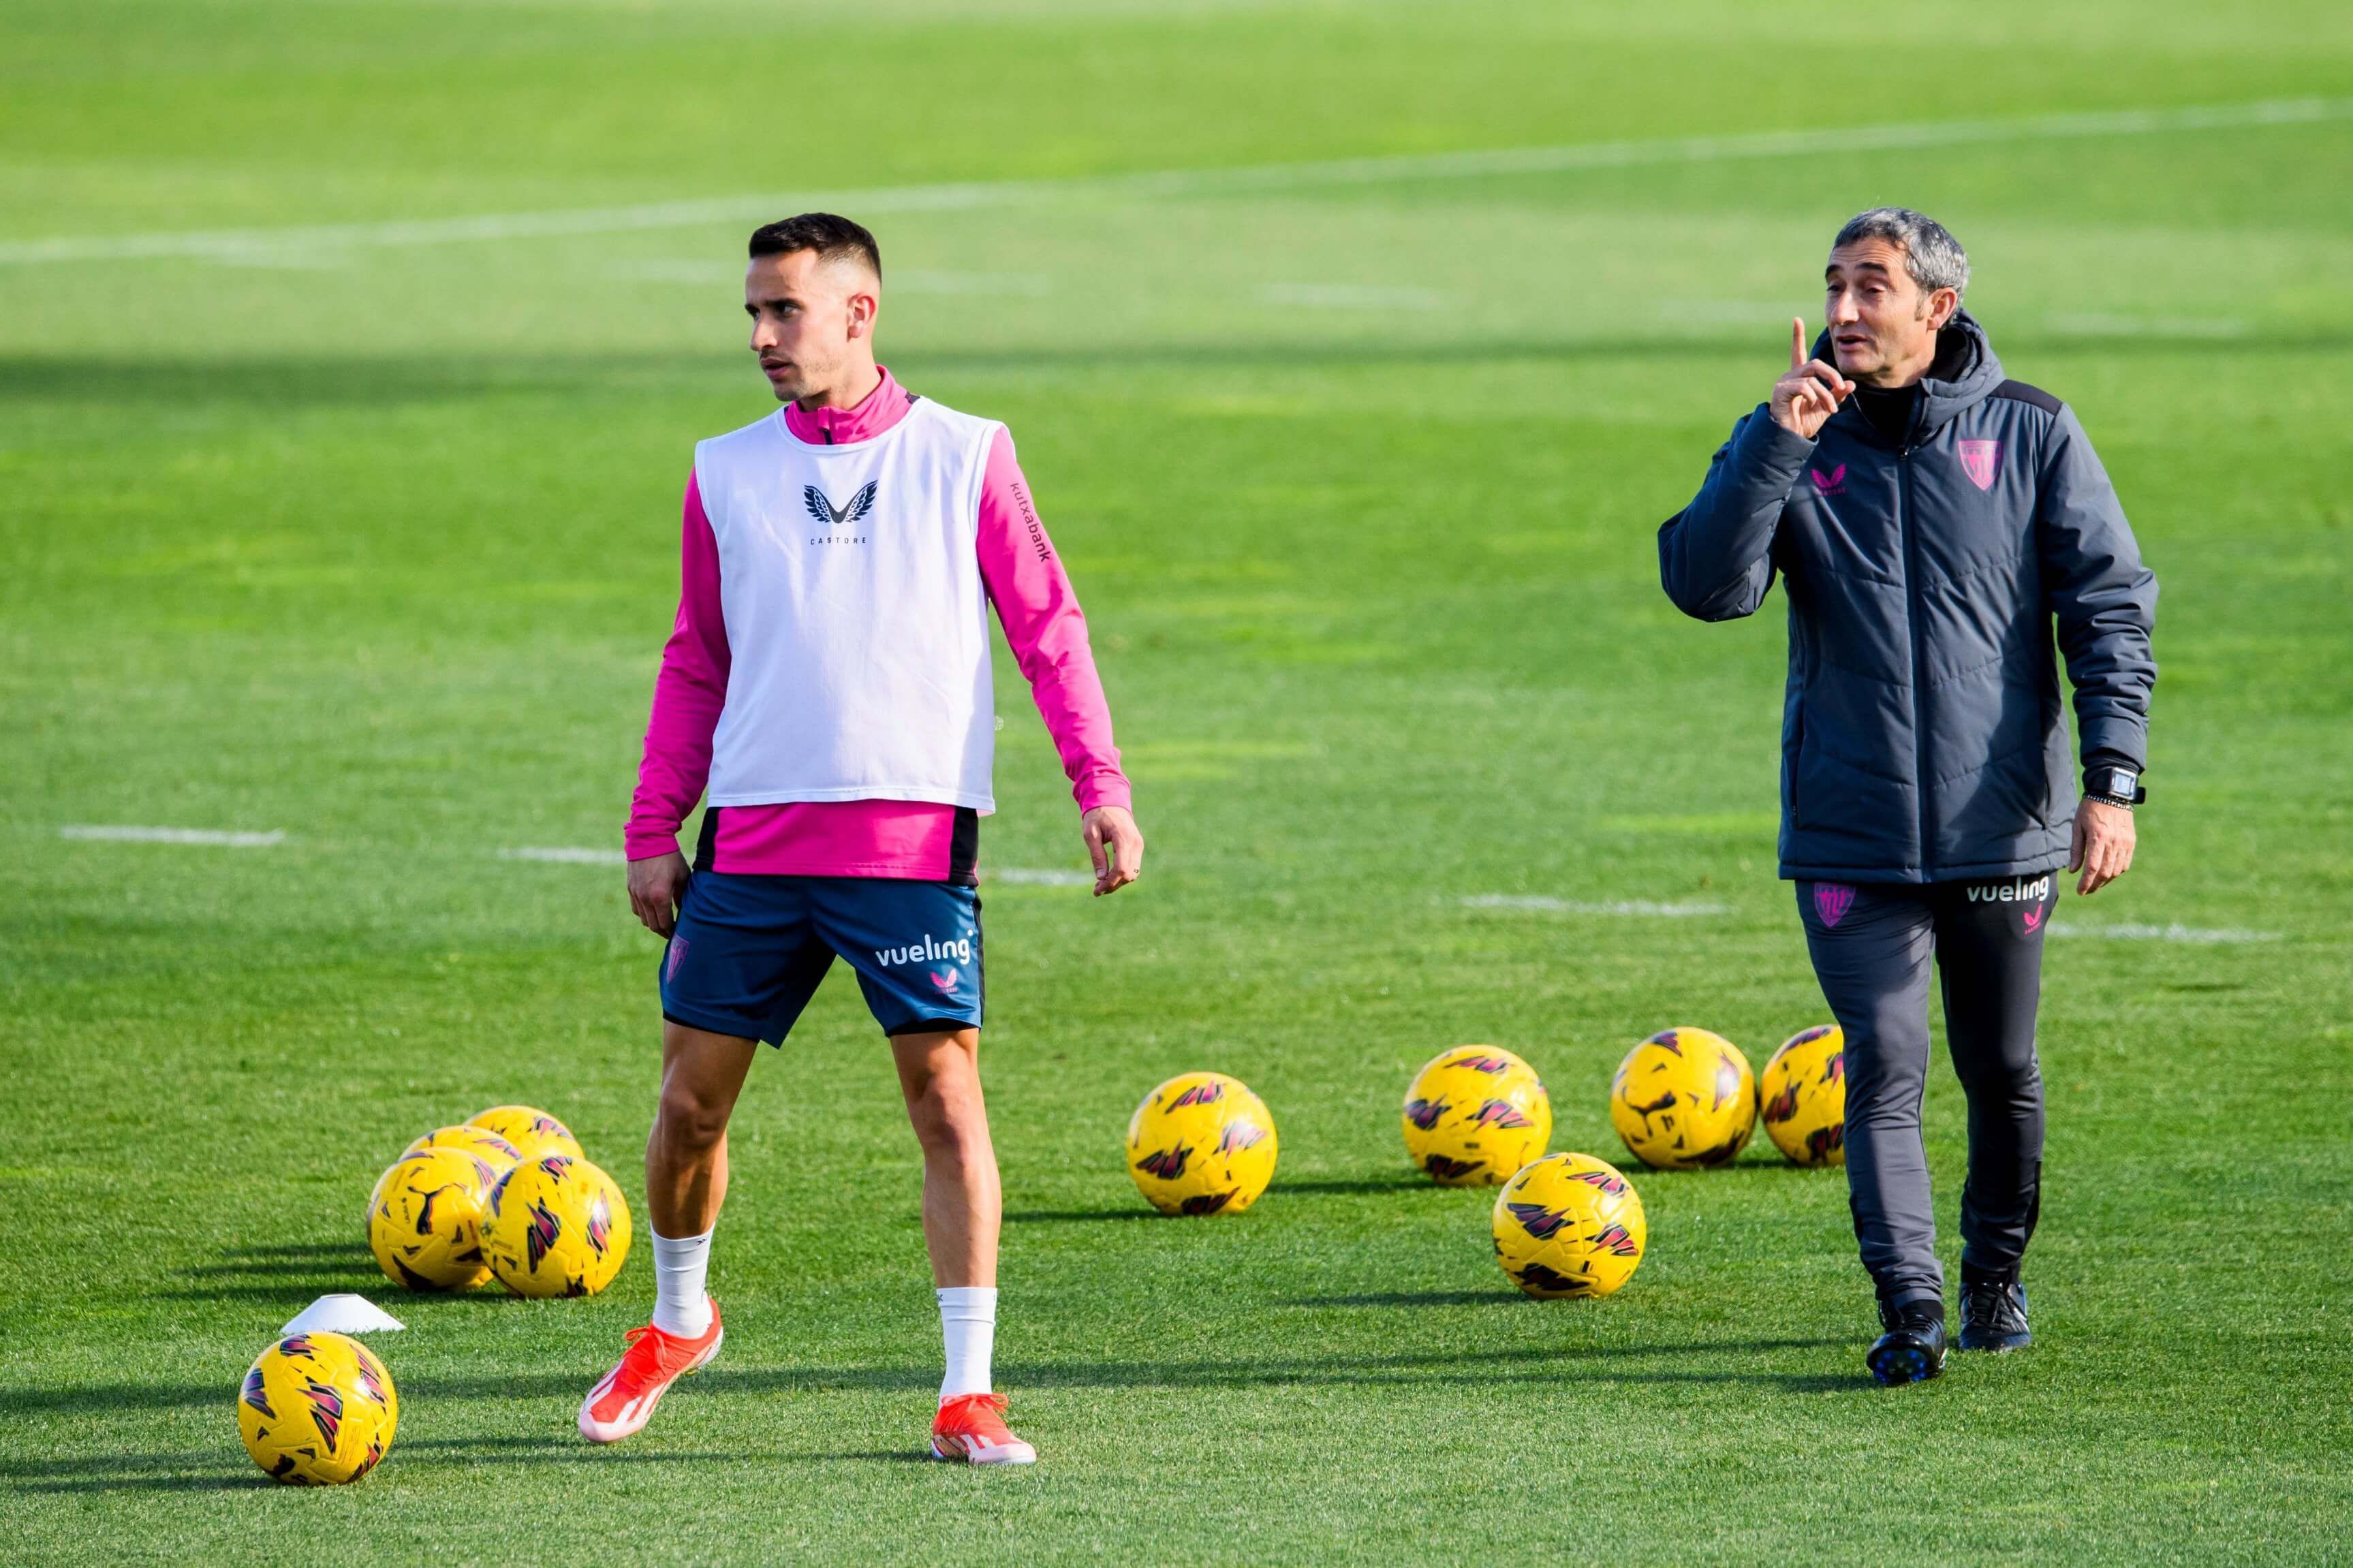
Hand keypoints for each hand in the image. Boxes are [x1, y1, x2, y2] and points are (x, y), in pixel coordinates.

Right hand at [628, 850, 689, 935]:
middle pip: (652, 925)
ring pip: (643, 919)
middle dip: (663, 931)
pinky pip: (636, 908)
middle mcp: (645, 898)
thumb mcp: (682, 876)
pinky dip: (644, 914)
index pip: (665, 923)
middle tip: (672, 933)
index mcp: (660, 897)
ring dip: (653, 924)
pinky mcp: (630, 888)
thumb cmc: (670, 857)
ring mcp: (636, 894)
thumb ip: (682, 897)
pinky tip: (653, 912)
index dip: (672, 931)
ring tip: (663, 924)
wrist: (649, 839)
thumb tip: (684, 911)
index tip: (679, 934)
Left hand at [1081, 805, 1142, 895]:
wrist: (1110, 800)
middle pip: (1129, 874)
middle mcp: (1135, 843)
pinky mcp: (1138, 846)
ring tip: (1101, 885)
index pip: (1121, 868)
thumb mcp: (1091, 835)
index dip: (1109, 882)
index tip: (1096, 890)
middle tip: (1097, 890)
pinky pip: (1133, 867)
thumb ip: (1097, 856)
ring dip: (1118, 882)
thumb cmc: (1097, 816)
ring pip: (1133, 873)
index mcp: (1123, 838)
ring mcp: (1139, 845)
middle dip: (1113, 885)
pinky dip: (1122, 875)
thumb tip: (1101, 878)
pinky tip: (1109, 876)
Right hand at [1770, 316, 1853, 438]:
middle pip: (1815, 363)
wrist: (1789, 438)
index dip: (1797, 336)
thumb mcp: (1825, 407)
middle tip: (1841, 387)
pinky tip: (1813, 406)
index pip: (1798, 352)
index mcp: (1800, 377)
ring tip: (1830, 409)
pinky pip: (1804, 387)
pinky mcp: (1781, 391)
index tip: (1796, 320)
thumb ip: (1837, 394)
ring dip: (1826, 393)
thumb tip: (1851, 384)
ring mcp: (1784, 382)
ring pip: (1812, 377)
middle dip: (1832, 375)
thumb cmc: (1803, 423)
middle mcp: (1791, 376)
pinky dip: (1814, 397)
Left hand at [2069, 799, 2135, 895]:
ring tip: (2095, 884)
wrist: (2112, 793)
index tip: (2080, 891)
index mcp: (2098, 837)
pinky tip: (2108, 874)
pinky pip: (2125, 863)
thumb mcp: (2077, 826)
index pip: (2092, 867)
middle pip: (2106, 872)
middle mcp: (2114, 842)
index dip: (2086, 882)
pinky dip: (2116, 872)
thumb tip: (2073, 871)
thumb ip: (2076, 849)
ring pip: (2117, 870)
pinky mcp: (2131, 841)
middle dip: (2095, 885)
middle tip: (2086, 891)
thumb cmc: (2090, 809)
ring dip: (2106, 881)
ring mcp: (2125, 842)